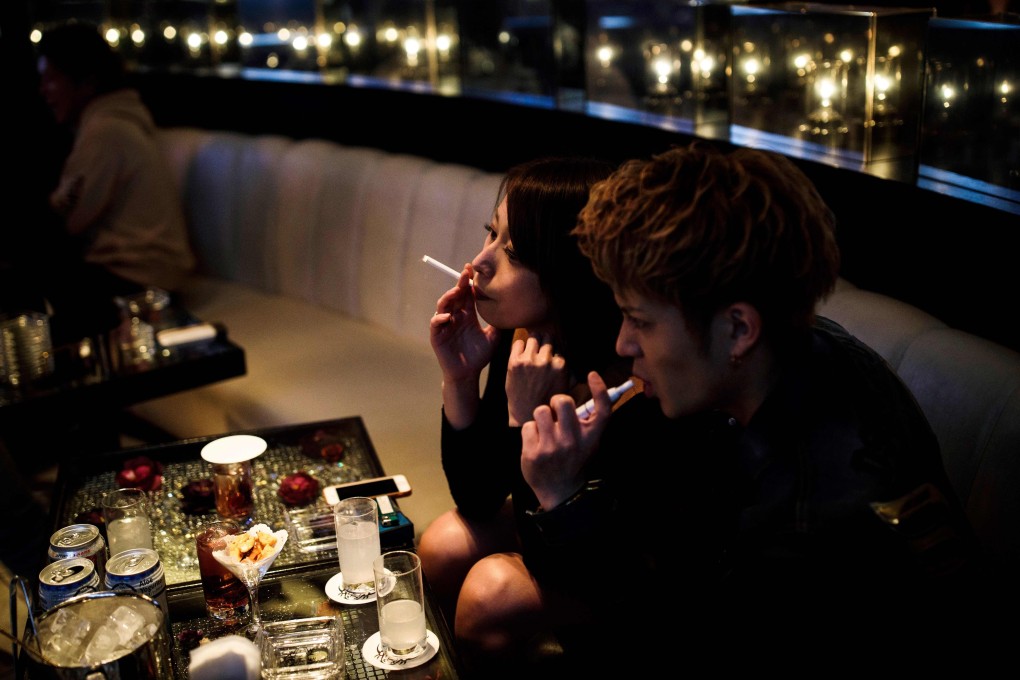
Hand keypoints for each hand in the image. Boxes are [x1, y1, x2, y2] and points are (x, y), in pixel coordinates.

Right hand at [430, 263, 498, 382]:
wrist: (468, 374)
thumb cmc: (480, 356)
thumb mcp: (493, 338)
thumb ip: (498, 324)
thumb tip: (512, 310)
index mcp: (467, 315)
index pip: (466, 295)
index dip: (468, 283)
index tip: (473, 270)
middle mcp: (455, 317)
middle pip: (455, 296)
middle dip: (459, 284)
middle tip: (466, 274)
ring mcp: (445, 325)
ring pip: (443, 306)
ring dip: (448, 297)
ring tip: (456, 291)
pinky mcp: (437, 336)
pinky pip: (435, 323)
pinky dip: (440, 318)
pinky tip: (448, 317)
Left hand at [506, 334, 568, 425]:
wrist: (526, 413)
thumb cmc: (547, 400)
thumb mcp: (566, 387)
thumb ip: (573, 373)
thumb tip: (580, 360)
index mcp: (561, 366)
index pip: (559, 345)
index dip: (554, 348)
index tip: (550, 350)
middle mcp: (546, 361)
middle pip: (547, 338)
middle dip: (544, 342)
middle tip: (540, 348)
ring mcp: (530, 361)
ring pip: (534, 337)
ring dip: (532, 342)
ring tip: (530, 350)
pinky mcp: (515, 362)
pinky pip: (518, 343)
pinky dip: (519, 346)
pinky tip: (520, 354)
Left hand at [521, 372, 611, 509]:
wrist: (561, 492)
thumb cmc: (575, 461)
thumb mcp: (590, 443)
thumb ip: (590, 422)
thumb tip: (597, 391)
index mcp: (591, 438)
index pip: (602, 409)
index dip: (599, 389)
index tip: (592, 374)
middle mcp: (573, 441)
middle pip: (562, 401)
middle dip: (556, 402)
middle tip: (555, 414)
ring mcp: (553, 447)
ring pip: (541, 411)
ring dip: (541, 417)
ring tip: (544, 429)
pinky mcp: (534, 453)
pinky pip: (528, 426)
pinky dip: (530, 432)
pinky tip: (536, 442)